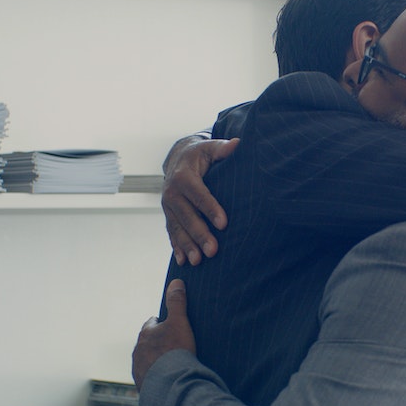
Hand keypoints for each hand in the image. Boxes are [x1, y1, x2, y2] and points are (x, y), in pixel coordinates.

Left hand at [132, 279, 196, 389]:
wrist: (170, 383)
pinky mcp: (142, 384)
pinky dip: (156, 376)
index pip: (152, 323)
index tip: (171, 325)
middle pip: (148, 342)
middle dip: (157, 342)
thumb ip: (177, 302)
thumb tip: (175, 282)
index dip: (162, 323)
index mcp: (145, 333)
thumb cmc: (175, 350)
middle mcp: (138, 350)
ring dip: (155, 360)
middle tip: (172, 345)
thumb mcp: (179, 322)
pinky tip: (167, 378)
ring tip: (170, 364)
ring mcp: (138, 368)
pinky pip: (149, 377)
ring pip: (146, 360)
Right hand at [162, 137, 239, 265]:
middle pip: (187, 216)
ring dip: (187, 245)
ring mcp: (167, 205)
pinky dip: (177, 247)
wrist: (178, 158)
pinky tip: (183, 261)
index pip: (199, 194)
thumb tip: (237, 144)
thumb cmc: (200, 154)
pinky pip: (171, 232)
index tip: (224, 224)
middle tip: (213, 251)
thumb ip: (222, 148)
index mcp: (183, 176)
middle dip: (200, 234)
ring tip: (198, 261)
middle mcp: (172, 192)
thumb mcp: (210, 148)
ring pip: (178, 228)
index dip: (211, 209)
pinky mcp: (168, 214)